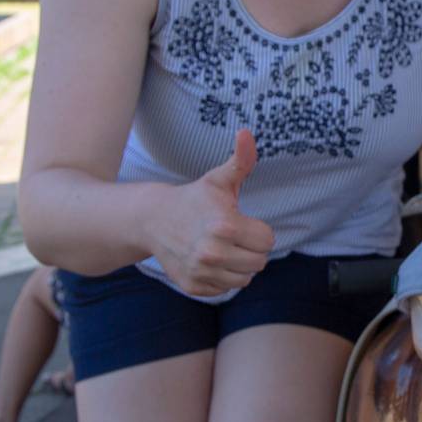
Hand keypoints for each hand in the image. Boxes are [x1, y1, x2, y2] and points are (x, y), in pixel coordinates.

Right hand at [148, 129, 274, 296]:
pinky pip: (226, 289)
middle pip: (259, 262)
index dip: (258, 230)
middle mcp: (213, 253)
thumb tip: (247, 132)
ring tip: (223, 247)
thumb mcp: (218, 180)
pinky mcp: (194, 286)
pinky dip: (222, 277)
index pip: (267, 241)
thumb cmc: (194, 199)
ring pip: (245, 279)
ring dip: (239, 265)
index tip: (241, 222)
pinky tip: (209, 260)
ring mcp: (202, 272)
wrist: (153, 220)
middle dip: (251, 249)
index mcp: (226, 226)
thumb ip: (241, 160)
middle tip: (233, 235)